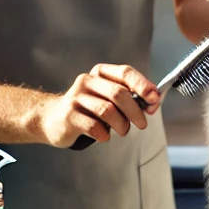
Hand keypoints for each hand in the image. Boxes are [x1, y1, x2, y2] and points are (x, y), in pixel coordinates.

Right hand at [40, 63, 160, 147]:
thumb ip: (129, 97)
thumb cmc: (88, 109)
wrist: (53, 119)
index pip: (125, 72)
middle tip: (142, 123)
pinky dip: (104, 134)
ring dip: (121, 125)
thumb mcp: (107, 97)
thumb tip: (154, 102)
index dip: (143, 85)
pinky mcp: (68, 116)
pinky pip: (94, 126)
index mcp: (100, 73)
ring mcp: (76, 98)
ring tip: (123, 131)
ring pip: (108, 110)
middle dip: (135, 111)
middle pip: (119, 94)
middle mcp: (87, 81)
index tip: (155, 100)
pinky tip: (103, 136)